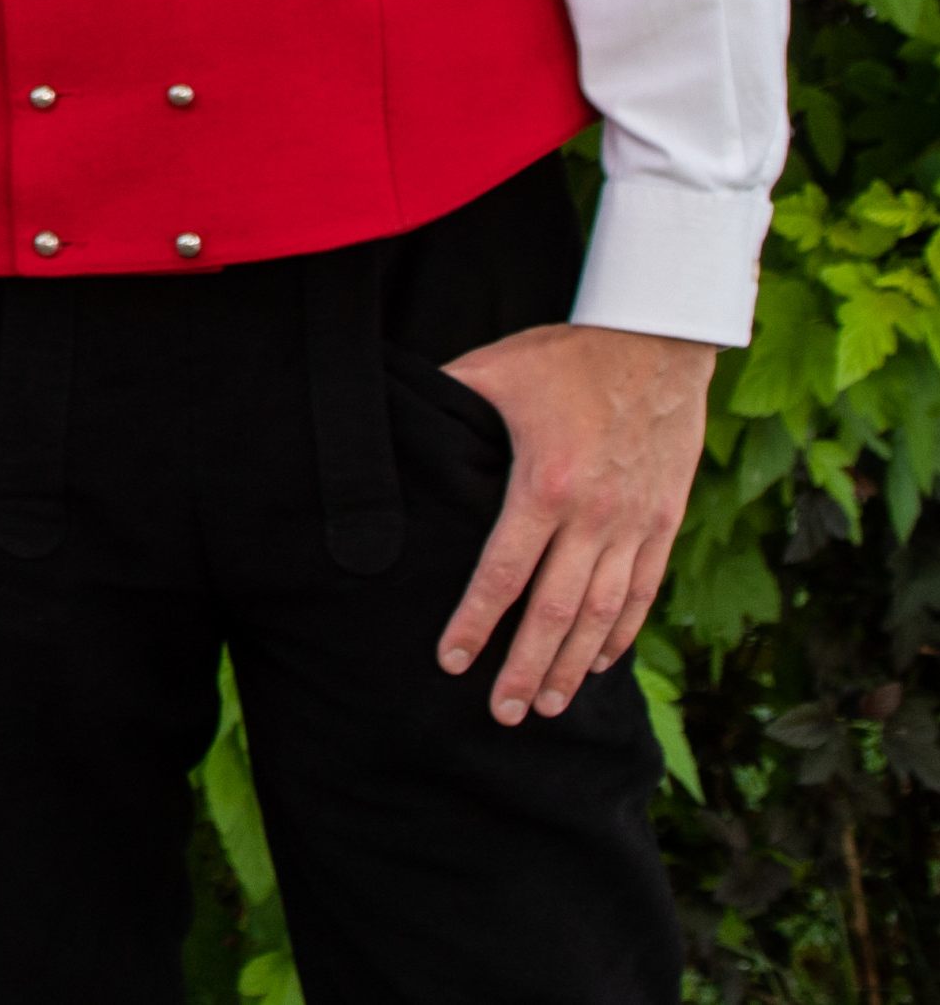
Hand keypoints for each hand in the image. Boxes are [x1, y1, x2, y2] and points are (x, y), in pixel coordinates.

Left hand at [437, 321, 716, 723]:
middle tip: (501, 713)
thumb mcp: (494, 371)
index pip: (503, 574)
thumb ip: (445, 398)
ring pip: (602, 614)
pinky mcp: (664, 521)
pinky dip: (621, 633)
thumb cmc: (566, 356)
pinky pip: (643, 591)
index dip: (475, 622)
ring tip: (547, 705)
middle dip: (525, 668)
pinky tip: (600, 662)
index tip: (451, 661)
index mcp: (543, 485)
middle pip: (555, 613)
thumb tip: (391, 415)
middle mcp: (594, 517)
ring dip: (573, 665)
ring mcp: (635, 524)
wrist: (659, 343)